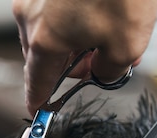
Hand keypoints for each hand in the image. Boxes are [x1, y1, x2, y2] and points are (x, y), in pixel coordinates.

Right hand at [13, 0, 156, 113]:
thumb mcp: (126, 45)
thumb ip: (109, 71)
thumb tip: (102, 72)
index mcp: (44, 41)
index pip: (36, 83)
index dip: (39, 101)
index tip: (38, 109)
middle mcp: (30, 17)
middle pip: (44, 58)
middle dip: (71, 65)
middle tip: (102, 60)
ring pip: (48, 32)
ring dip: (74, 39)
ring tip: (108, 28)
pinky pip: (53, 9)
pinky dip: (73, 16)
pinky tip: (99, 8)